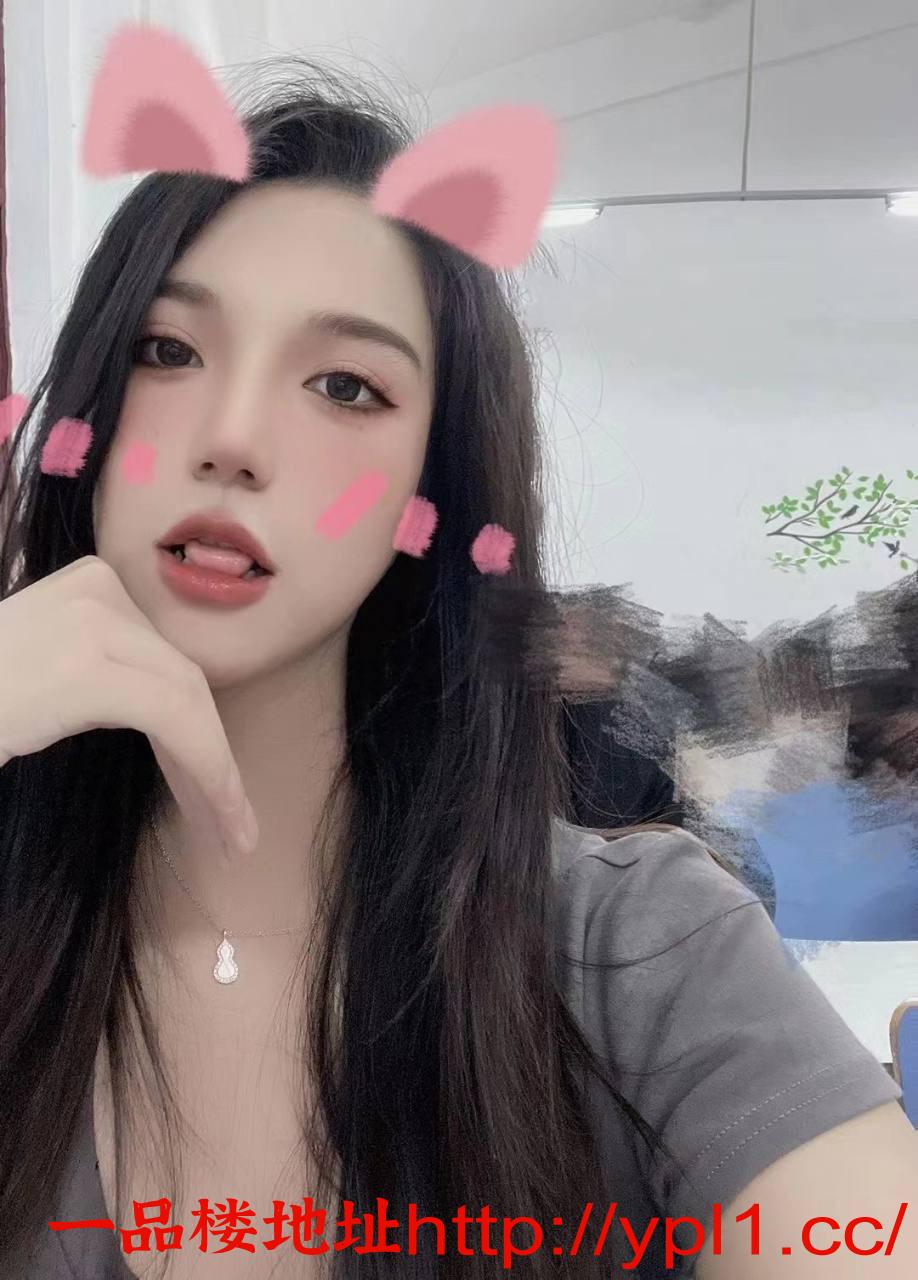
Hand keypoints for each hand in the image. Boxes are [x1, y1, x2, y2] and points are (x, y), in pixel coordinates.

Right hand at [0, 554, 257, 861]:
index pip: (163, 662)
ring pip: (188, 702)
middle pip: (181, 680)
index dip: (198, 731)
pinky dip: (208, 771)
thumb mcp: (45, 682)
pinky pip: (175, 720)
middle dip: (213, 757)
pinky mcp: (87, 667)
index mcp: (86, 586)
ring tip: (231, 835)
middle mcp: (95, 590)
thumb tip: (174, 716)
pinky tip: (219, 819)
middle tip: (232, 824)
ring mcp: (90, 622)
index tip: (217, 792)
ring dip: (217, 775)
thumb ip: (97, 678)